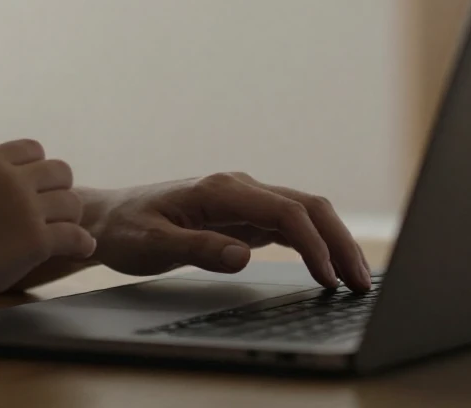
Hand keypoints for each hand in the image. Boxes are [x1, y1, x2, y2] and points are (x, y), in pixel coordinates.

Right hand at [0, 138, 96, 308]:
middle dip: (59, 185)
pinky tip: (85, 248)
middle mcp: (14, 180)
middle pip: (59, 171)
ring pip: (71, 202)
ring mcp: (28, 210)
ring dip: (71, 214)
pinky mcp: (37, 241)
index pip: (33, 149)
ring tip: (66, 226)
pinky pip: (74, 236)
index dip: (37, 163)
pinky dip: (83, 243)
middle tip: (53, 204)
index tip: (36, 181)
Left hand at [86, 173, 371, 291]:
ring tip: (355, 282)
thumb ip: (197, 249)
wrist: (109, 219)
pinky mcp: (244, 216)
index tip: (328, 278)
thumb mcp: (153, 244)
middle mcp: (239, 187)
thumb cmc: (127, 230)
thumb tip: (242, 257)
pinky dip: (315, 244)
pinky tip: (328, 269)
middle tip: (360, 284)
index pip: (284, 210)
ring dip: (333, 242)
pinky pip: (290, 225)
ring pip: (303, 213)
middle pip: (305, 205)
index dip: (313, 243)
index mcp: (221, 189)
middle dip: (338, 241)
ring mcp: (245, 200)